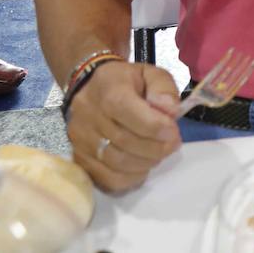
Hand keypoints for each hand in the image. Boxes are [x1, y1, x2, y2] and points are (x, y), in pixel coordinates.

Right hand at [65, 61, 181, 192]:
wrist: (91, 88)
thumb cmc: (125, 82)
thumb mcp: (150, 73)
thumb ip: (164, 88)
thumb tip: (170, 111)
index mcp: (110, 92)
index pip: (130, 114)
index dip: (156, 127)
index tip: (174, 131)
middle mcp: (90, 117)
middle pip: (126, 142)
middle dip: (157, 148)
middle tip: (172, 144)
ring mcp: (81, 141)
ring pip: (117, 163)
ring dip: (146, 162)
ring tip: (159, 153)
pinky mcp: (79, 158)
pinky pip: (107, 178)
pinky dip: (130, 177)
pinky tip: (142, 166)